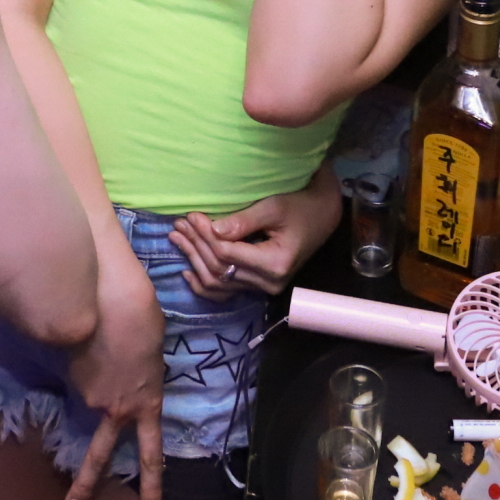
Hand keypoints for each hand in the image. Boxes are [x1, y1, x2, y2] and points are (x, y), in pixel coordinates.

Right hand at [64, 263, 166, 499]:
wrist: (111, 300)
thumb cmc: (144, 321)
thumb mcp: (155, 354)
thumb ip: (144, 374)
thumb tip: (126, 375)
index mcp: (148, 404)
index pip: (150, 454)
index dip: (151, 486)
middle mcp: (116, 408)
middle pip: (99, 455)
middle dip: (84, 485)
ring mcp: (90, 395)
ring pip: (93, 394)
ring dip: (98, 374)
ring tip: (107, 343)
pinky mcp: (71, 377)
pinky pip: (81, 374)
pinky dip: (86, 361)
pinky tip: (92, 339)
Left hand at [169, 165, 342, 296]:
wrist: (321, 217)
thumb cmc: (300, 206)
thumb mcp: (274, 207)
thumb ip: (244, 220)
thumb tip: (213, 229)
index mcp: (275, 264)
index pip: (227, 254)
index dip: (205, 235)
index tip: (191, 215)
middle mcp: (269, 283)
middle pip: (220, 269)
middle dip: (196, 245)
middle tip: (179, 224)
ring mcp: (264, 288)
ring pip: (219, 282)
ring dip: (195, 261)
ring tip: (177, 238)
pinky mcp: (258, 286)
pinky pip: (226, 292)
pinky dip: (204, 283)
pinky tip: (187, 271)